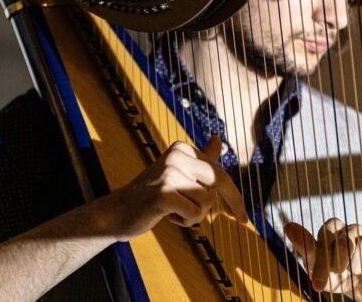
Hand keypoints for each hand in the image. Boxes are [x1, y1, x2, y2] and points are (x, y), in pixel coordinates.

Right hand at [101, 137, 247, 241]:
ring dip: (195, 215)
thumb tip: (218, 139)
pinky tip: (168, 217)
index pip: (219, 171)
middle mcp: (177, 155)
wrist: (118, 211)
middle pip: (220, 180)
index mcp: (182, 148)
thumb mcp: (177, 172)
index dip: (234, 195)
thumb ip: (200, 158)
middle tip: (243, 219)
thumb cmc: (150, 194)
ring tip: (176, 213)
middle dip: (235, 202)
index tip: (243, 215)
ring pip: (207, 201)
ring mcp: (170, 172)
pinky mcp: (164, 193)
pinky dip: (185, 222)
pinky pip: (194, 214)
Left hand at [284, 219, 361, 301]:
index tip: (317, 278)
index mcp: (335, 231)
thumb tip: (288, 225)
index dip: (322, 252)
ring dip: (357, 260)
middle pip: (346, 237)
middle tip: (336, 273)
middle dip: (338, 258)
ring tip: (354, 272)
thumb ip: (306, 248)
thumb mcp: (320, 269)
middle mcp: (353, 231)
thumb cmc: (339, 277)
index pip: (328, 230)